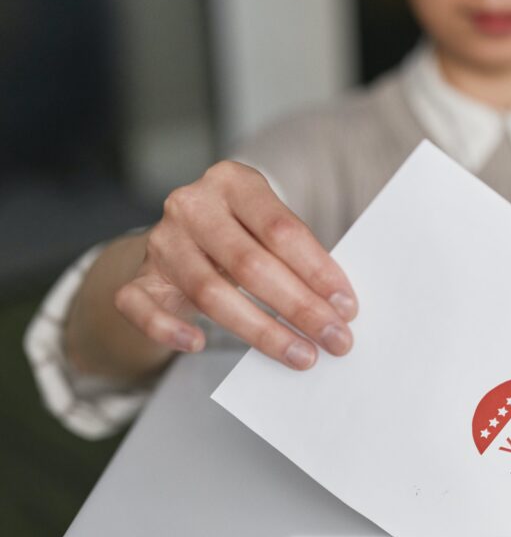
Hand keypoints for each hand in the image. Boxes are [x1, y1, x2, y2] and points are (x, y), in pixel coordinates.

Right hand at [114, 161, 357, 369]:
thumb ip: (297, 256)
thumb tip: (338, 307)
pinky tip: (198, 344)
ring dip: (261, 331)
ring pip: (209, 292)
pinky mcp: (137, 277)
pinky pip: (142, 307)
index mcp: (233, 181)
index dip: (317, 270)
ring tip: (301, 355)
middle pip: (250, 264)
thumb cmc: (241, 234)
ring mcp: (160, 241)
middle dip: (299, 308)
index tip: (347, 306)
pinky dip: (169, 329)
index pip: (281, 229)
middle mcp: (192, 205)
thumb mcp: (268, 227)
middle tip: (335, 339)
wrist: (181, 240)